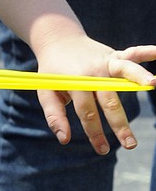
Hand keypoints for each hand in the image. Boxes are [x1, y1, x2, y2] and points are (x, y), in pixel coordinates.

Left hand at [36, 40, 155, 154]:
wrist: (57, 40)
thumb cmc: (53, 71)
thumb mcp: (46, 92)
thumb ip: (54, 116)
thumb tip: (64, 140)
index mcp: (76, 84)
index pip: (87, 113)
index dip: (94, 133)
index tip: (102, 150)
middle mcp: (93, 73)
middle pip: (109, 100)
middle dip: (120, 124)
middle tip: (130, 145)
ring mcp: (105, 62)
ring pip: (124, 71)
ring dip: (139, 77)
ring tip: (153, 84)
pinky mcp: (114, 54)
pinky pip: (133, 53)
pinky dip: (146, 52)